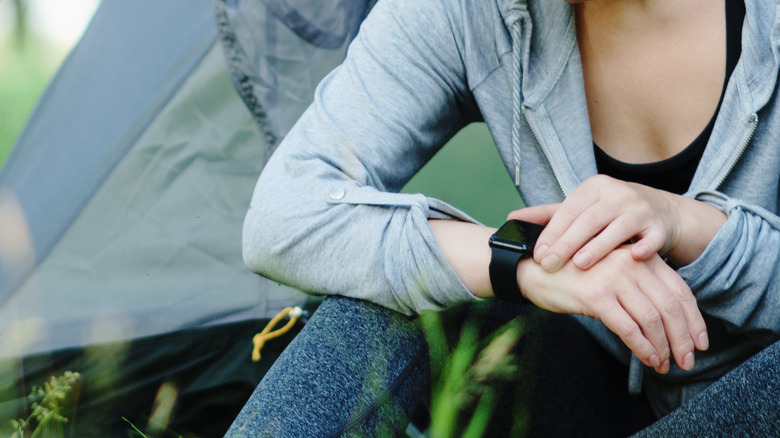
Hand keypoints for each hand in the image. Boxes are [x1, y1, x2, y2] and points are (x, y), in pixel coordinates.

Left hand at [509, 175, 686, 271]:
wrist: (660, 210)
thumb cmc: (610, 212)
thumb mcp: (581, 208)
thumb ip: (548, 215)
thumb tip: (512, 218)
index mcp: (594, 188)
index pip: (568, 211)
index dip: (552, 234)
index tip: (538, 255)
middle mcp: (617, 194)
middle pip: (589, 220)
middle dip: (567, 244)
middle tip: (550, 265)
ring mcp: (641, 208)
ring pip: (618, 228)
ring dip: (599, 247)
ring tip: (580, 264)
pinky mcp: (660, 225)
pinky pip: (652, 238)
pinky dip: (644, 247)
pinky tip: (634, 259)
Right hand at [517, 248, 708, 372]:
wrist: (533, 267)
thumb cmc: (573, 272)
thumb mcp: (612, 271)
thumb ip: (639, 285)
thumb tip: (669, 321)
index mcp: (639, 256)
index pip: (679, 289)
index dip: (694, 319)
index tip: (699, 341)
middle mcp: (631, 264)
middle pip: (670, 306)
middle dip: (683, 338)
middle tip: (687, 361)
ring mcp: (613, 278)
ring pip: (652, 319)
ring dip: (664, 347)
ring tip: (665, 365)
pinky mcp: (596, 296)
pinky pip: (629, 328)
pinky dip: (643, 348)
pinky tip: (648, 359)